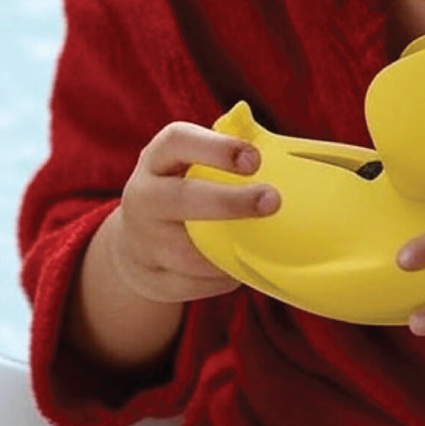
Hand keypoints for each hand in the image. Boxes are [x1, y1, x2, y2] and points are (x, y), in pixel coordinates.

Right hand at [110, 121, 279, 303]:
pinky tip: (242, 268)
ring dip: (228, 250)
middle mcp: (143, 196)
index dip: (217, 148)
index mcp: (158, 158)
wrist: (137, 238)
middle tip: (272, 201)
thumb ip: (229, 152)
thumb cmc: (184, 186)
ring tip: (263, 243)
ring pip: (185, 251)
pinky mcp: (150, 278)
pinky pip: (190, 284)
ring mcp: (142, 240)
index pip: (178, 141)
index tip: (255, 159)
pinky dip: (221, 279)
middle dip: (229, 202)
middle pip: (181, 198)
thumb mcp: (192, 160)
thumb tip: (287, 150)